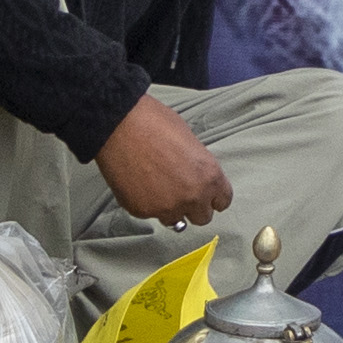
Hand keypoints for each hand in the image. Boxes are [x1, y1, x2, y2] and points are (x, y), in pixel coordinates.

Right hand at [92, 94, 234, 228]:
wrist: (119, 125)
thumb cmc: (155, 123)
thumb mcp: (190, 141)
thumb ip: (198, 168)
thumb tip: (194, 178)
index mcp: (210, 176)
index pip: (223, 202)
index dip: (212, 197)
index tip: (204, 194)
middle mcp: (192, 196)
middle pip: (202, 218)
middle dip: (193, 206)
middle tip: (179, 191)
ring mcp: (167, 207)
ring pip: (174, 220)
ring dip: (169, 208)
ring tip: (156, 187)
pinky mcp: (142, 211)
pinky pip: (149, 214)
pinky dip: (146, 203)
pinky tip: (138, 183)